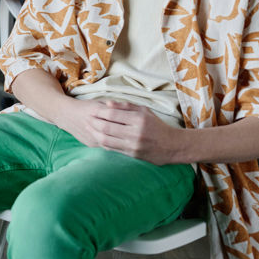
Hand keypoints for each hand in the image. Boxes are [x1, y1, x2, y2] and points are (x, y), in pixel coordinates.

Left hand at [59, 99, 180, 164]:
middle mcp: (135, 132)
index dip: (99, 112)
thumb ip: (125, 106)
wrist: (172, 146)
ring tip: (87, 128)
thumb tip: (107, 103)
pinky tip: (97, 138)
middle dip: (93, 123)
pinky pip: (112, 148)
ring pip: (106, 139)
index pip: (112, 115)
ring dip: (94, 134)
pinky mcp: (132, 154)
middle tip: (85, 119)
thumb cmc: (157, 125)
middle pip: (106, 127)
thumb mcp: (145, 111)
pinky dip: (102, 142)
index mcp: (138, 119)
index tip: (91, 110)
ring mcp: (133, 145)